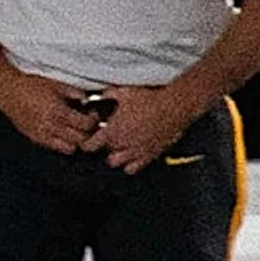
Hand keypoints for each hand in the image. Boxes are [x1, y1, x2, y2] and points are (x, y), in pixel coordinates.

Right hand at [0, 71, 95, 153]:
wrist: (8, 91)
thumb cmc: (31, 86)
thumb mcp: (57, 85)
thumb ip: (75, 93)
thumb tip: (88, 101)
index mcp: (58, 111)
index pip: (85, 125)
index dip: (93, 121)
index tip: (92, 115)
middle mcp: (51, 126)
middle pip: (81, 140)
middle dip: (88, 133)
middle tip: (87, 125)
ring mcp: (43, 134)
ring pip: (70, 148)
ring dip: (76, 141)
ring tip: (75, 131)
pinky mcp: (35, 139)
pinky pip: (55, 148)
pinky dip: (63, 143)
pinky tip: (62, 133)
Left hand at [85, 84, 209, 173]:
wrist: (173, 107)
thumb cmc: (151, 101)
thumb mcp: (124, 92)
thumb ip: (109, 95)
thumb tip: (102, 94)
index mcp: (113, 131)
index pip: (90, 145)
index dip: (86, 143)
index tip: (87, 140)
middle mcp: (123, 145)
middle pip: (105, 154)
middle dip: (105, 147)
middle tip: (109, 138)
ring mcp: (137, 152)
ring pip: (118, 163)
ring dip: (116, 157)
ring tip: (119, 148)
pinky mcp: (150, 155)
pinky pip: (135, 168)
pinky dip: (131, 164)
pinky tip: (133, 155)